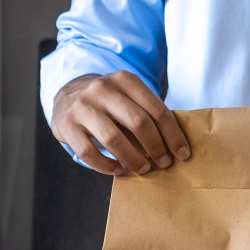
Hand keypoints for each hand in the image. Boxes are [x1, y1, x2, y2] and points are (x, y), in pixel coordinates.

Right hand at [50, 71, 190, 176]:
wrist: (68, 96)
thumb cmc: (110, 102)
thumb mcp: (129, 96)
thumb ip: (147, 112)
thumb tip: (175, 145)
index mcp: (126, 79)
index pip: (157, 109)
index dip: (173, 134)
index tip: (182, 153)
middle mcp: (103, 89)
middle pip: (138, 122)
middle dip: (156, 147)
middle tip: (165, 163)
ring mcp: (82, 106)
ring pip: (113, 138)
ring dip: (133, 158)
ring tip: (144, 169)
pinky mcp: (66, 125)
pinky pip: (88, 152)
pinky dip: (105, 165)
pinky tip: (118, 170)